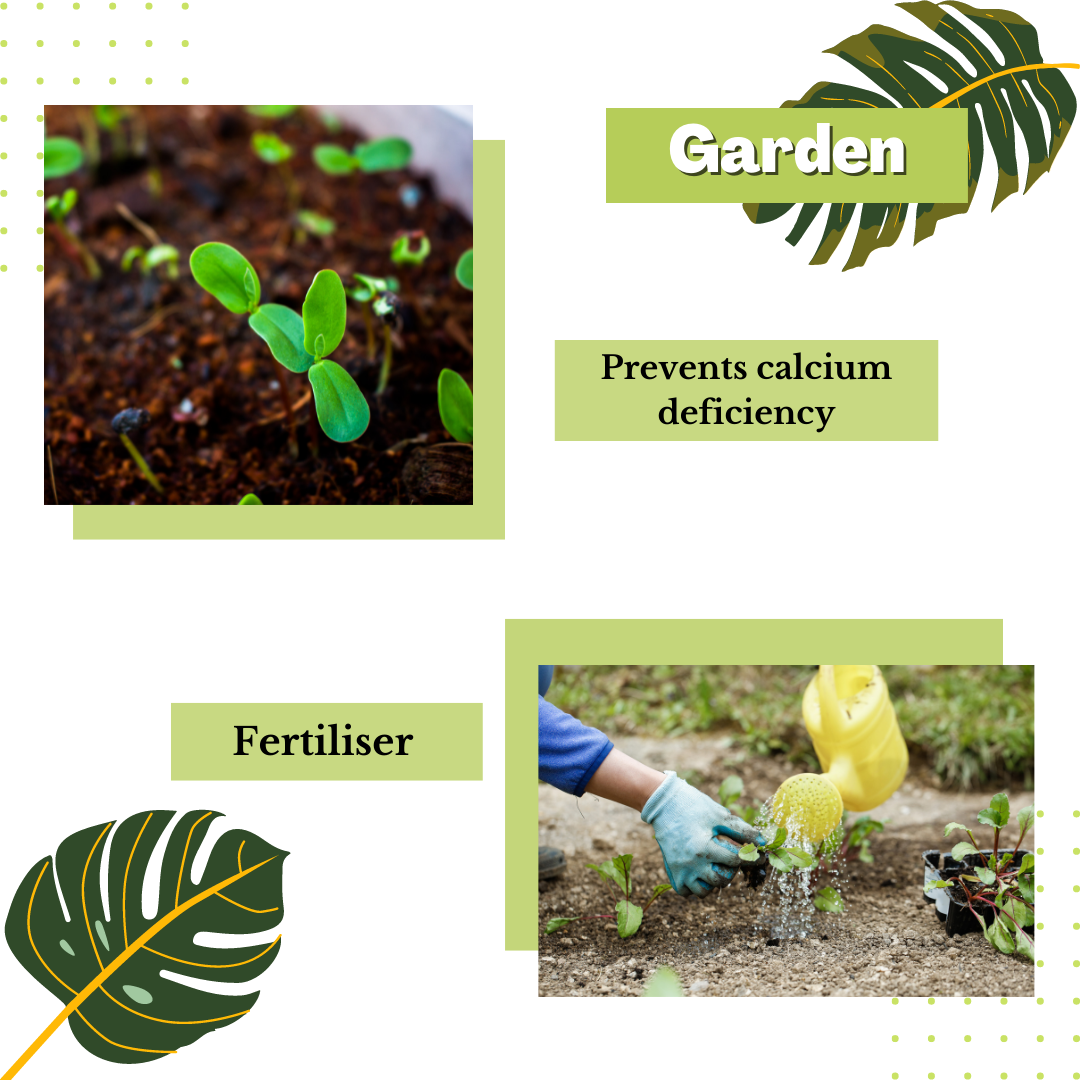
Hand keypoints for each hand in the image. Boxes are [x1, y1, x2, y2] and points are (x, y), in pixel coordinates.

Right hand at [641, 772, 765, 896]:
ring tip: (714, 865)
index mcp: (703, 848)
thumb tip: (763, 843)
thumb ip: (742, 831)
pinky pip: (687, 892)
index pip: (736, 861)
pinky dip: (695, 885)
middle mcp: (691, 863)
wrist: (663, 803)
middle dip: (732, 870)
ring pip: (704, 891)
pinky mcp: (671, 872)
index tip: (760, 855)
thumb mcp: (719, 815)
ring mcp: (680, 870)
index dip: (752, 857)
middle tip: (731, 858)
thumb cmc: (693, 806)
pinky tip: (700, 871)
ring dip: (714, 881)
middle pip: (722, 880)